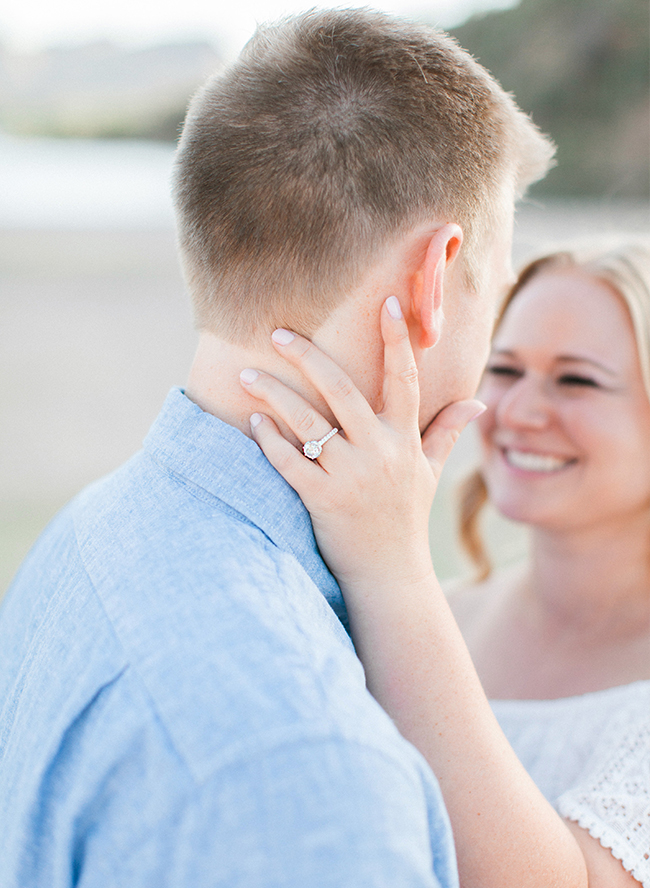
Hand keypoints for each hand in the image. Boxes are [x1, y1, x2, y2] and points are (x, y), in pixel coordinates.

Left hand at [240, 296, 484, 592]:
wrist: (389, 573)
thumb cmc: (406, 516)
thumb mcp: (430, 472)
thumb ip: (446, 433)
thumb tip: (476, 403)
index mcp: (405, 440)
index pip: (405, 380)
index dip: (398, 339)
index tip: (388, 301)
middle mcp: (380, 453)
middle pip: (343, 392)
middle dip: (308, 357)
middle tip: (277, 332)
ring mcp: (350, 476)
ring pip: (308, 425)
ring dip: (274, 396)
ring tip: (245, 374)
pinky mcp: (323, 500)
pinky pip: (289, 464)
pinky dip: (269, 441)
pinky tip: (253, 420)